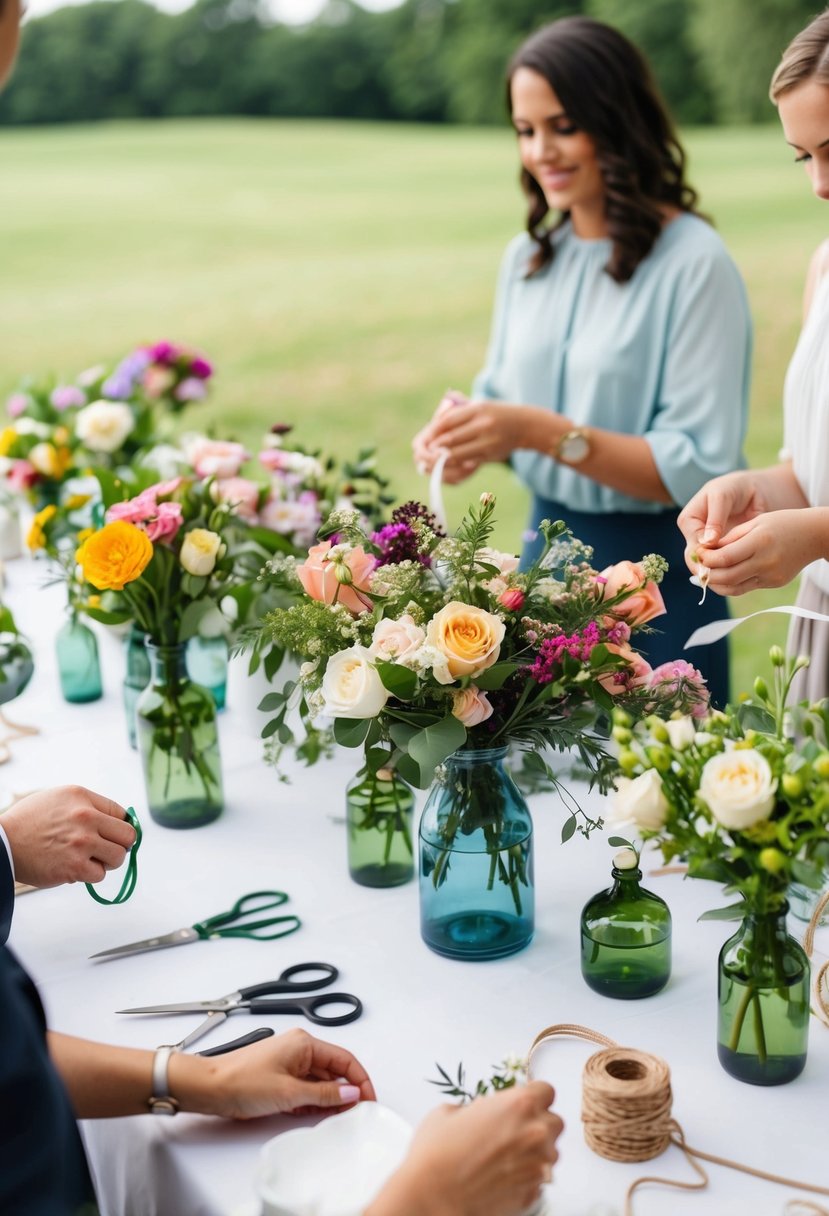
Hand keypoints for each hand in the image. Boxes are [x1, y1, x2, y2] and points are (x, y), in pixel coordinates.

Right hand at [1, 785, 134, 887]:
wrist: (2, 843)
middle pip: (128, 835)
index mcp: (81, 797)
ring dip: (107, 861)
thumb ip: (86, 806)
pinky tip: (75, 867)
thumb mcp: (58, 798)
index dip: (120, 826)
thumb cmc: (27, 822)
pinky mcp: (74, 866)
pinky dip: (90, 874)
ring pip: (118, 857)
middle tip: (107, 849)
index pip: (120, 812)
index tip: (115, 834)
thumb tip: (115, 820)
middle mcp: (85, 817)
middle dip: (121, 844)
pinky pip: (100, 874)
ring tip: (90, 859)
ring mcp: (82, 843)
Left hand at [176, 1028, 376, 1119]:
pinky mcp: (280, 1076)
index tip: (369, 1099)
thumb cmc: (240, 1081)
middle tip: (356, 1112)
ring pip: (321, 1080)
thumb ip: (324, 1093)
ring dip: (330, 1097)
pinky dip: (314, 1100)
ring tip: (338, 1116)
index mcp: (304, 1043)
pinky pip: (306, 1087)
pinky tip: (316, 1112)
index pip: (344, 1059)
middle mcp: (299, 1048)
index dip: (360, 1080)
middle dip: (346, 1091)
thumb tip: (351, 1092)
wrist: (209, 1088)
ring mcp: (289, 1062)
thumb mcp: (289, 1092)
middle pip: (334, 1069)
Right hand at [367, 1082, 562, 1215]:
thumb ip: (479, 1107)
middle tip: (513, 1129)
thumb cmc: (437, 1154)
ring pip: (551, 1152)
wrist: (432, 1197)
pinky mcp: (532, 1194)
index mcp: (519, 1105)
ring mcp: (537, 1166)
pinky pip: (540, 1179)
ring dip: (535, 1151)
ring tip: (506, 1156)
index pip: (546, 1091)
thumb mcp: (450, 1111)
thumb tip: (485, 1112)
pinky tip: (502, 1175)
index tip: (523, 1103)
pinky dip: (527, 1176)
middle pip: (554, 1121)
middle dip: (538, 1124)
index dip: (533, 1096)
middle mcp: (535, 1133)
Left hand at [417, 399, 527, 483]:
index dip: (432, 431)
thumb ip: (457, 415)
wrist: (524, 425)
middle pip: (450, 439)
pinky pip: (467, 463)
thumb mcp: (478, 408)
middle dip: (433, 448)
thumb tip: (431, 432)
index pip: (447, 421)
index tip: (424, 438)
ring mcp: (488, 441)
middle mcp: (483, 424)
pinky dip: (454, 465)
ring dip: (441, 459)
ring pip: (457, 454)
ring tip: (431, 461)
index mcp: (477, 409)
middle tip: (423, 453)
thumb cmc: (495, 415)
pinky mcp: (490, 455)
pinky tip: (446, 466)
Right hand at [677, 471, 769, 572]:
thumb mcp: (722, 496)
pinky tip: (743, 574)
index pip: (691, 545)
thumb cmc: (735, 487)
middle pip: (696, 561)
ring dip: (721, 574)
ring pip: (709, 567)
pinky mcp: (725, 551)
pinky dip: (731, 572)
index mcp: (689, 521)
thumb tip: (706, 543)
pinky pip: (724, 566)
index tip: (720, 563)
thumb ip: (715, 518)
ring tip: (738, 575)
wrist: (755, 490)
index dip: (703, 558)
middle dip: (710, 569)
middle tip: (729, 575)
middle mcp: (696, 536)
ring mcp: (710, 545)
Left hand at [696, 508, 818, 595]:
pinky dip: (731, 584)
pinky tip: (723, 576)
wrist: (814, 536)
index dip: (706, 559)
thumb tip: (706, 553)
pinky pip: (746, 588)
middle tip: (697, 568)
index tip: (697, 554)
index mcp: (759, 542)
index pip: (724, 558)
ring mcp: (770, 576)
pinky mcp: (774, 583)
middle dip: (707, 575)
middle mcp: (765, 562)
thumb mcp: (755, 522)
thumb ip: (730, 538)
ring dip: (716, 584)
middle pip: (726, 577)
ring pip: (734, 588)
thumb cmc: (782, 523)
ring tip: (706, 575)